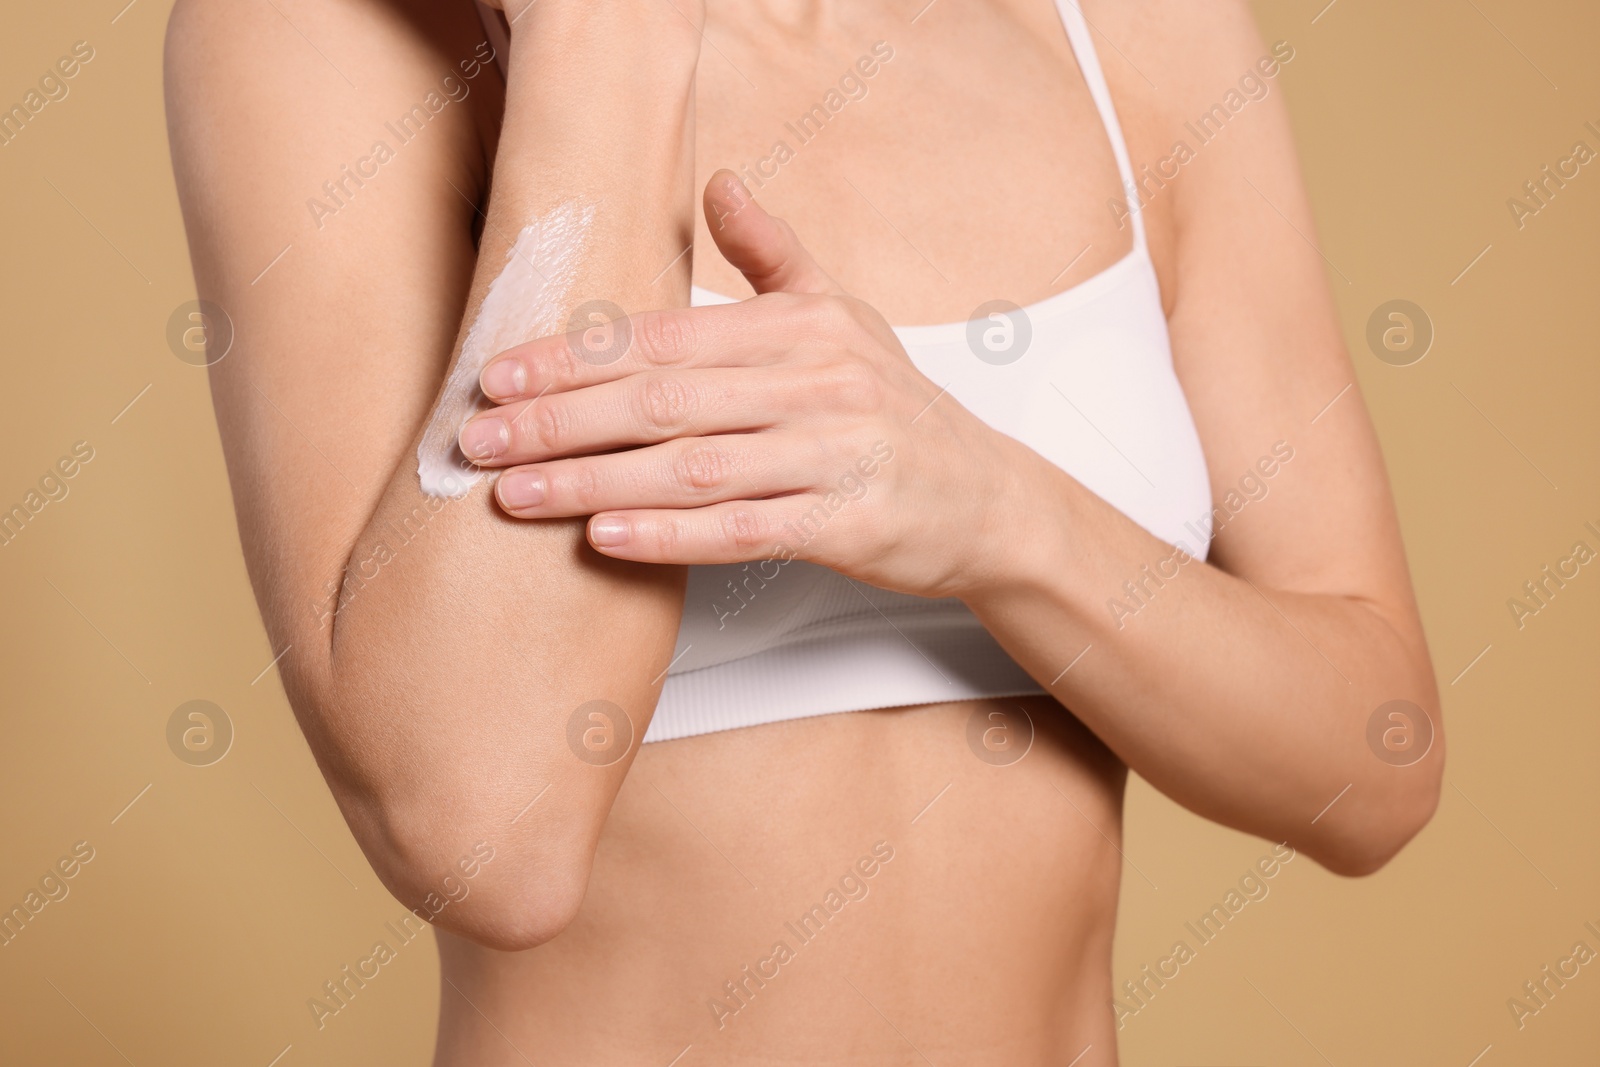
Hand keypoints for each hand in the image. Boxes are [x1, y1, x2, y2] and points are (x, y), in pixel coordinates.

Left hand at [457, 171, 1024, 599]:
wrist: (986, 497)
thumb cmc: (896, 408)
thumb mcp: (842, 314)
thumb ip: (772, 253)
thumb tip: (717, 182)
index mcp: (801, 327)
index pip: (666, 335)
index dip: (575, 355)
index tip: (500, 373)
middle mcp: (819, 383)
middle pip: (665, 400)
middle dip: (561, 420)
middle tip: (480, 439)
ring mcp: (836, 455)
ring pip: (694, 467)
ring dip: (595, 481)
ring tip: (518, 495)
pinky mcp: (848, 524)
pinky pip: (744, 531)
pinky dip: (670, 535)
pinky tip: (607, 538)